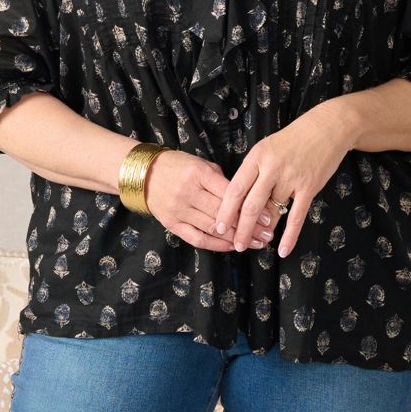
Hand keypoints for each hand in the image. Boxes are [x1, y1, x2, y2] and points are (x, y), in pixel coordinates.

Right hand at [140, 149, 275, 251]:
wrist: (142, 173)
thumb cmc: (176, 166)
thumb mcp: (200, 164)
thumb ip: (220, 180)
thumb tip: (245, 197)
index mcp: (198, 174)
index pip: (229, 194)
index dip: (250, 208)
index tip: (267, 216)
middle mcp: (188, 193)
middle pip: (224, 214)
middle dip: (249, 226)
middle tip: (268, 235)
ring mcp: (179, 210)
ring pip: (213, 229)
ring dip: (236, 238)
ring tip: (256, 243)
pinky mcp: (172, 224)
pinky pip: (197, 238)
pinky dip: (216, 245)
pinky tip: (231, 247)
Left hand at [215, 104, 352, 259]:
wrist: (327, 128)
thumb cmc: (293, 139)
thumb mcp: (266, 148)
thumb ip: (253, 172)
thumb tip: (241, 200)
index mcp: (256, 157)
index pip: (235, 189)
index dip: (225, 211)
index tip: (218, 227)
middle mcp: (271, 168)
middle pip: (251, 205)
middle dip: (241, 229)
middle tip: (235, 244)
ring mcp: (291, 178)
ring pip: (272, 211)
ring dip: (264, 230)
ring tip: (256, 244)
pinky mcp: (309, 187)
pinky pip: (296, 216)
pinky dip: (289, 236)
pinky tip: (283, 250)